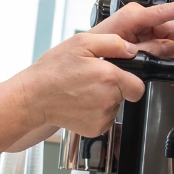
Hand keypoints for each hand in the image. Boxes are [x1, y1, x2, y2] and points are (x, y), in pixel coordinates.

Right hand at [17, 33, 145, 136]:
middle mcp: (108, 100)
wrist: (34, 97)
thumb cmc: (53, 71)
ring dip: (104, 99)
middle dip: (115, 87)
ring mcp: (102, 117)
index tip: (119, 76)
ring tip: (83, 91)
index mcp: (109, 78)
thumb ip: (112, 43)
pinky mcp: (95, 129)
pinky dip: (96, 112)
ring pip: (115, 107)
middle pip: (127, 96)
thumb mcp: (81, 43)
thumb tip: (131, 50)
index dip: (131, 79)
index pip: (139, 86)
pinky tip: (81, 103)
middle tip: (93, 80)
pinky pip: (104, 119)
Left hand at [91, 0, 173, 57]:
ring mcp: (141, 22)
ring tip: (146, 55)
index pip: (164, 11)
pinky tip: (147, 53)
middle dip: (170, 43)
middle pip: (171, 27)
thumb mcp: (126, 53)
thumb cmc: (99, 51)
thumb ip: (150, 49)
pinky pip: (161, 39)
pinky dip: (159, 49)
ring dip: (163, 48)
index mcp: (133, 15)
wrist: (89, 58)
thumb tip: (166, 47)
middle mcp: (138, 15)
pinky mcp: (142, 30)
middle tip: (156, 54)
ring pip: (168, 35)